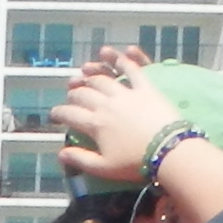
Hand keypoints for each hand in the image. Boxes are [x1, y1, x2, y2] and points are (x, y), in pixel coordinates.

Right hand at [52, 54, 177, 184]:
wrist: (168, 151)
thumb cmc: (135, 163)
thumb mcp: (104, 168)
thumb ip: (80, 159)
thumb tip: (60, 154)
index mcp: (95, 124)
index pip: (69, 114)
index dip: (58, 114)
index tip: (54, 115)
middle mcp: (106, 104)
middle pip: (83, 93)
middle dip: (73, 94)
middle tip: (71, 97)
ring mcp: (125, 93)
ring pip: (102, 79)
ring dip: (92, 76)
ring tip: (86, 76)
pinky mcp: (145, 88)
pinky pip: (132, 70)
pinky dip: (124, 61)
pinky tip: (119, 54)